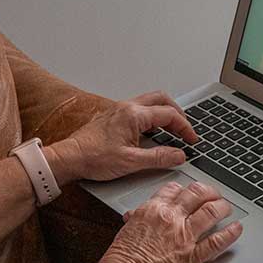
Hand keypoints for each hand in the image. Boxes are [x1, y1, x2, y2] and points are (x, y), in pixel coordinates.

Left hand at [59, 91, 193, 182]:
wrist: (70, 157)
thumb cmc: (93, 157)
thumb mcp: (131, 162)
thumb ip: (159, 158)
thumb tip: (179, 155)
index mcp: (133, 115)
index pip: (169, 114)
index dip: (185, 127)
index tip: (192, 140)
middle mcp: (126, 107)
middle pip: (161, 99)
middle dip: (177, 113)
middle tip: (185, 130)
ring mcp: (118, 110)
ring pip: (149, 102)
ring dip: (163, 113)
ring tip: (172, 130)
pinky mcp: (112, 117)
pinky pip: (138, 109)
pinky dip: (151, 116)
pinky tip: (151, 132)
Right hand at [96, 181, 241, 262]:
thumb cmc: (120, 262)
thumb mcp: (125, 232)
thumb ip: (137, 221)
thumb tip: (136, 217)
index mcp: (151, 210)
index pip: (174, 189)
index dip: (185, 189)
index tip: (190, 193)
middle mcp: (169, 218)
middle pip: (196, 193)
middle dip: (208, 192)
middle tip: (213, 196)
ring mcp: (183, 237)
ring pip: (211, 211)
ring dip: (222, 207)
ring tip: (227, 208)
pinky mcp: (193, 257)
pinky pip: (217, 241)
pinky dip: (230, 234)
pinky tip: (236, 229)